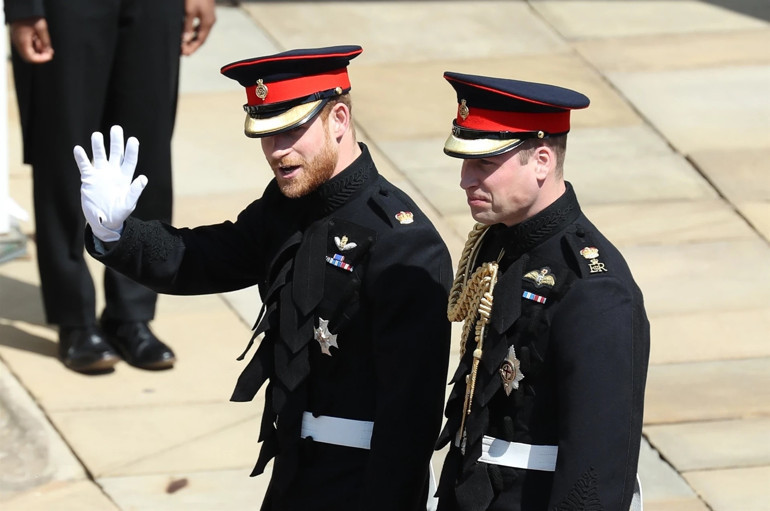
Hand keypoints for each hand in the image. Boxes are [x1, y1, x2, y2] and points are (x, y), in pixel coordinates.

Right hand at [10, 17, 54, 62]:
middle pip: (30, 57)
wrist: (22, 7)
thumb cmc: (30, 15)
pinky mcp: (20, 38)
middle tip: (49, 52)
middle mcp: (18, 43)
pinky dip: (35, 46)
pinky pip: (27, 46)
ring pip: (29, 52)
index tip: (50, 56)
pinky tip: (40, 40)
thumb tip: (50, 52)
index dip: (42, 59)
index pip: (31, 58)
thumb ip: (46, 41)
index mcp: (22, 42)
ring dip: (38, 51)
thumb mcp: (41, 27)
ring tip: (45, 44)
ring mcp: (18, 40)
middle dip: (41, 56)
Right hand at [74, 126, 147, 241]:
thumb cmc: (119, 213)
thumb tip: (143, 178)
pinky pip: (84, 165)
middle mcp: (113, 172)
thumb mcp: (128, 204)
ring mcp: (100, 174)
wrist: (103, 221)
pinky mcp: (88, 178)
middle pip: (116, 153)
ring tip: (97, 135)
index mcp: (125, 178)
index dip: (131, 151)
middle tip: (116, 129)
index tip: (133, 140)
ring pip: (100, 156)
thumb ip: (135, 191)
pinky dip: (81, 157)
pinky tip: (78, 149)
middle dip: (116, 141)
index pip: (130, 161)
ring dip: (98, 146)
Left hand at [181, 0, 215, 55]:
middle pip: (201, 38)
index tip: (185, 54)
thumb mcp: (189, 11)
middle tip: (183, 52)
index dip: (192, 48)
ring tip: (184, 43)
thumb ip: (187, 26)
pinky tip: (188, 30)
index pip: (200, 40)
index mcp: (208, 23)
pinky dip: (194, 30)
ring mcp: (208, 17)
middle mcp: (210, 21)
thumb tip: (185, 39)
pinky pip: (200, 25)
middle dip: (192, 45)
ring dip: (193, 38)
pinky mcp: (205, 12)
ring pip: (200, 32)